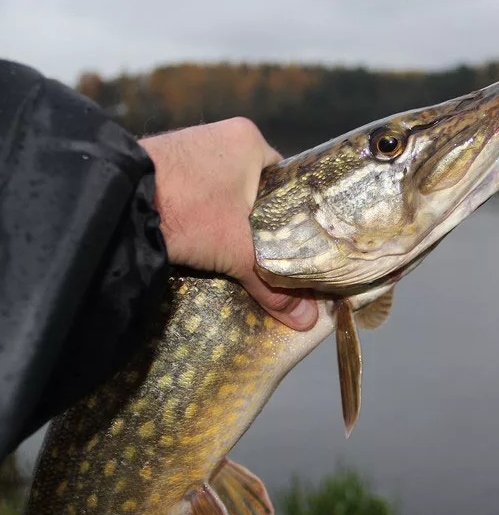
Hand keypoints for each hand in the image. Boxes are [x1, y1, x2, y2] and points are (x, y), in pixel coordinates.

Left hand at [139, 117, 317, 330]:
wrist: (115, 203)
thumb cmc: (186, 212)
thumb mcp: (236, 252)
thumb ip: (272, 285)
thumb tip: (308, 320)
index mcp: (250, 140)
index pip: (288, 182)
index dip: (294, 216)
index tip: (299, 245)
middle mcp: (224, 134)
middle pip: (258, 189)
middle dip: (262, 223)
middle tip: (273, 255)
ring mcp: (192, 145)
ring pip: (229, 192)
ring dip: (232, 221)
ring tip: (241, 252)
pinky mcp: (166, 164)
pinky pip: (201, 192)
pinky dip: (206, 216)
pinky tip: (207, 240)